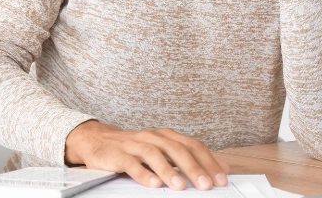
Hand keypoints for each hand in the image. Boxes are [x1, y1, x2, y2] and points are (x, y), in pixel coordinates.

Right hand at [65, 121, 230, 190]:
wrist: (98, 140)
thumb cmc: (135, 149)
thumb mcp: (165, 151)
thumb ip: (191, 159)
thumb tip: (223, 169)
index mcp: (167, 136)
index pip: (193, 146)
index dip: (208, 162)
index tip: (221, 179)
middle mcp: (153, 137)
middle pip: (177, 149)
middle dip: (193, 168)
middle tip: (205, 185)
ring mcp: (135, 144)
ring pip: (155, 154)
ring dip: (169, 171)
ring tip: (180, 187)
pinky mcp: (118, 154)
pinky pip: (131, 164)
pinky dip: (143, 174)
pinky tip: (153, 184)